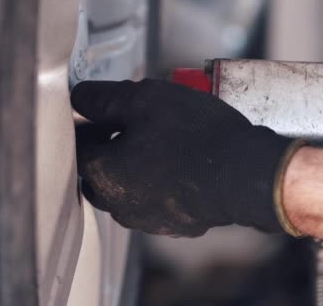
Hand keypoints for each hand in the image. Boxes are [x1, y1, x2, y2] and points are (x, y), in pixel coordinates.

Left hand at [71, 79, 302, 236]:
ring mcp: (146, 219)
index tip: (95, 110)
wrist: (245, 174)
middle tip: (123, 123)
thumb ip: (104, 98)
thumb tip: (79, 97)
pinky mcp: (172, 225)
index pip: (77, 146)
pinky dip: (154, 182)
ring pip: (124, 188)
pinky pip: (152, 200)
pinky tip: (174, 163)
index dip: (84, 123)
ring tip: (153, 140)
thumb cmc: (193, 135)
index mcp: (102, 173)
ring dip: (129, 166)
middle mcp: (117, 204)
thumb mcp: (143, 99)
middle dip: (104, 148)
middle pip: (97, 172)